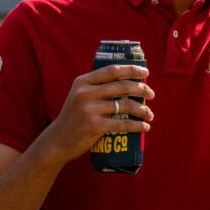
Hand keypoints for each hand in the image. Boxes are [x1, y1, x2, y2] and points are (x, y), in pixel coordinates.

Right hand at [39, 64, 154, 163]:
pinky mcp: (95, 126)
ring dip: (143, 110)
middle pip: (122, 86)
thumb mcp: (80, 96)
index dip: (131, 70)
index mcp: (83, 82)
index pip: (112, 71)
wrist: (57, 140)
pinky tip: (145, 127)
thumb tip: (129, 81)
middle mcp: (85, 93)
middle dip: (141, 89)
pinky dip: (137, 125)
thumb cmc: (75, 117)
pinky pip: (123, 124)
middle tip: (151, 94)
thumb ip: (97, 87)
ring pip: (125, 105)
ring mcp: (90, 109)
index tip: (146, 72)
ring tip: (150, 114)